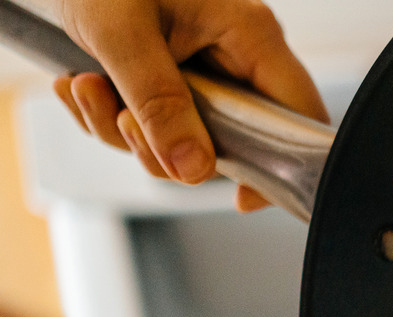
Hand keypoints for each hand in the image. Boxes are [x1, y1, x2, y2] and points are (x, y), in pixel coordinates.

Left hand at [48, 0, 326, 212]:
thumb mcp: (122, 35)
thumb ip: (158, 103)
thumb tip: (193, 170)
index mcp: (251, 35)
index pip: (299, 117)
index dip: (283, 166)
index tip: (243, 197)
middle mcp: (238, 57)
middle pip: (235, 141)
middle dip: (167, 147)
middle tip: (123, 121)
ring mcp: (209, 71)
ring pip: (187, 140)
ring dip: (127, 132)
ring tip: (87, 87)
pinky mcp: (176, 80)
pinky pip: (156, 126)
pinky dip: (112, 118)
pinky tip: (85, 85)